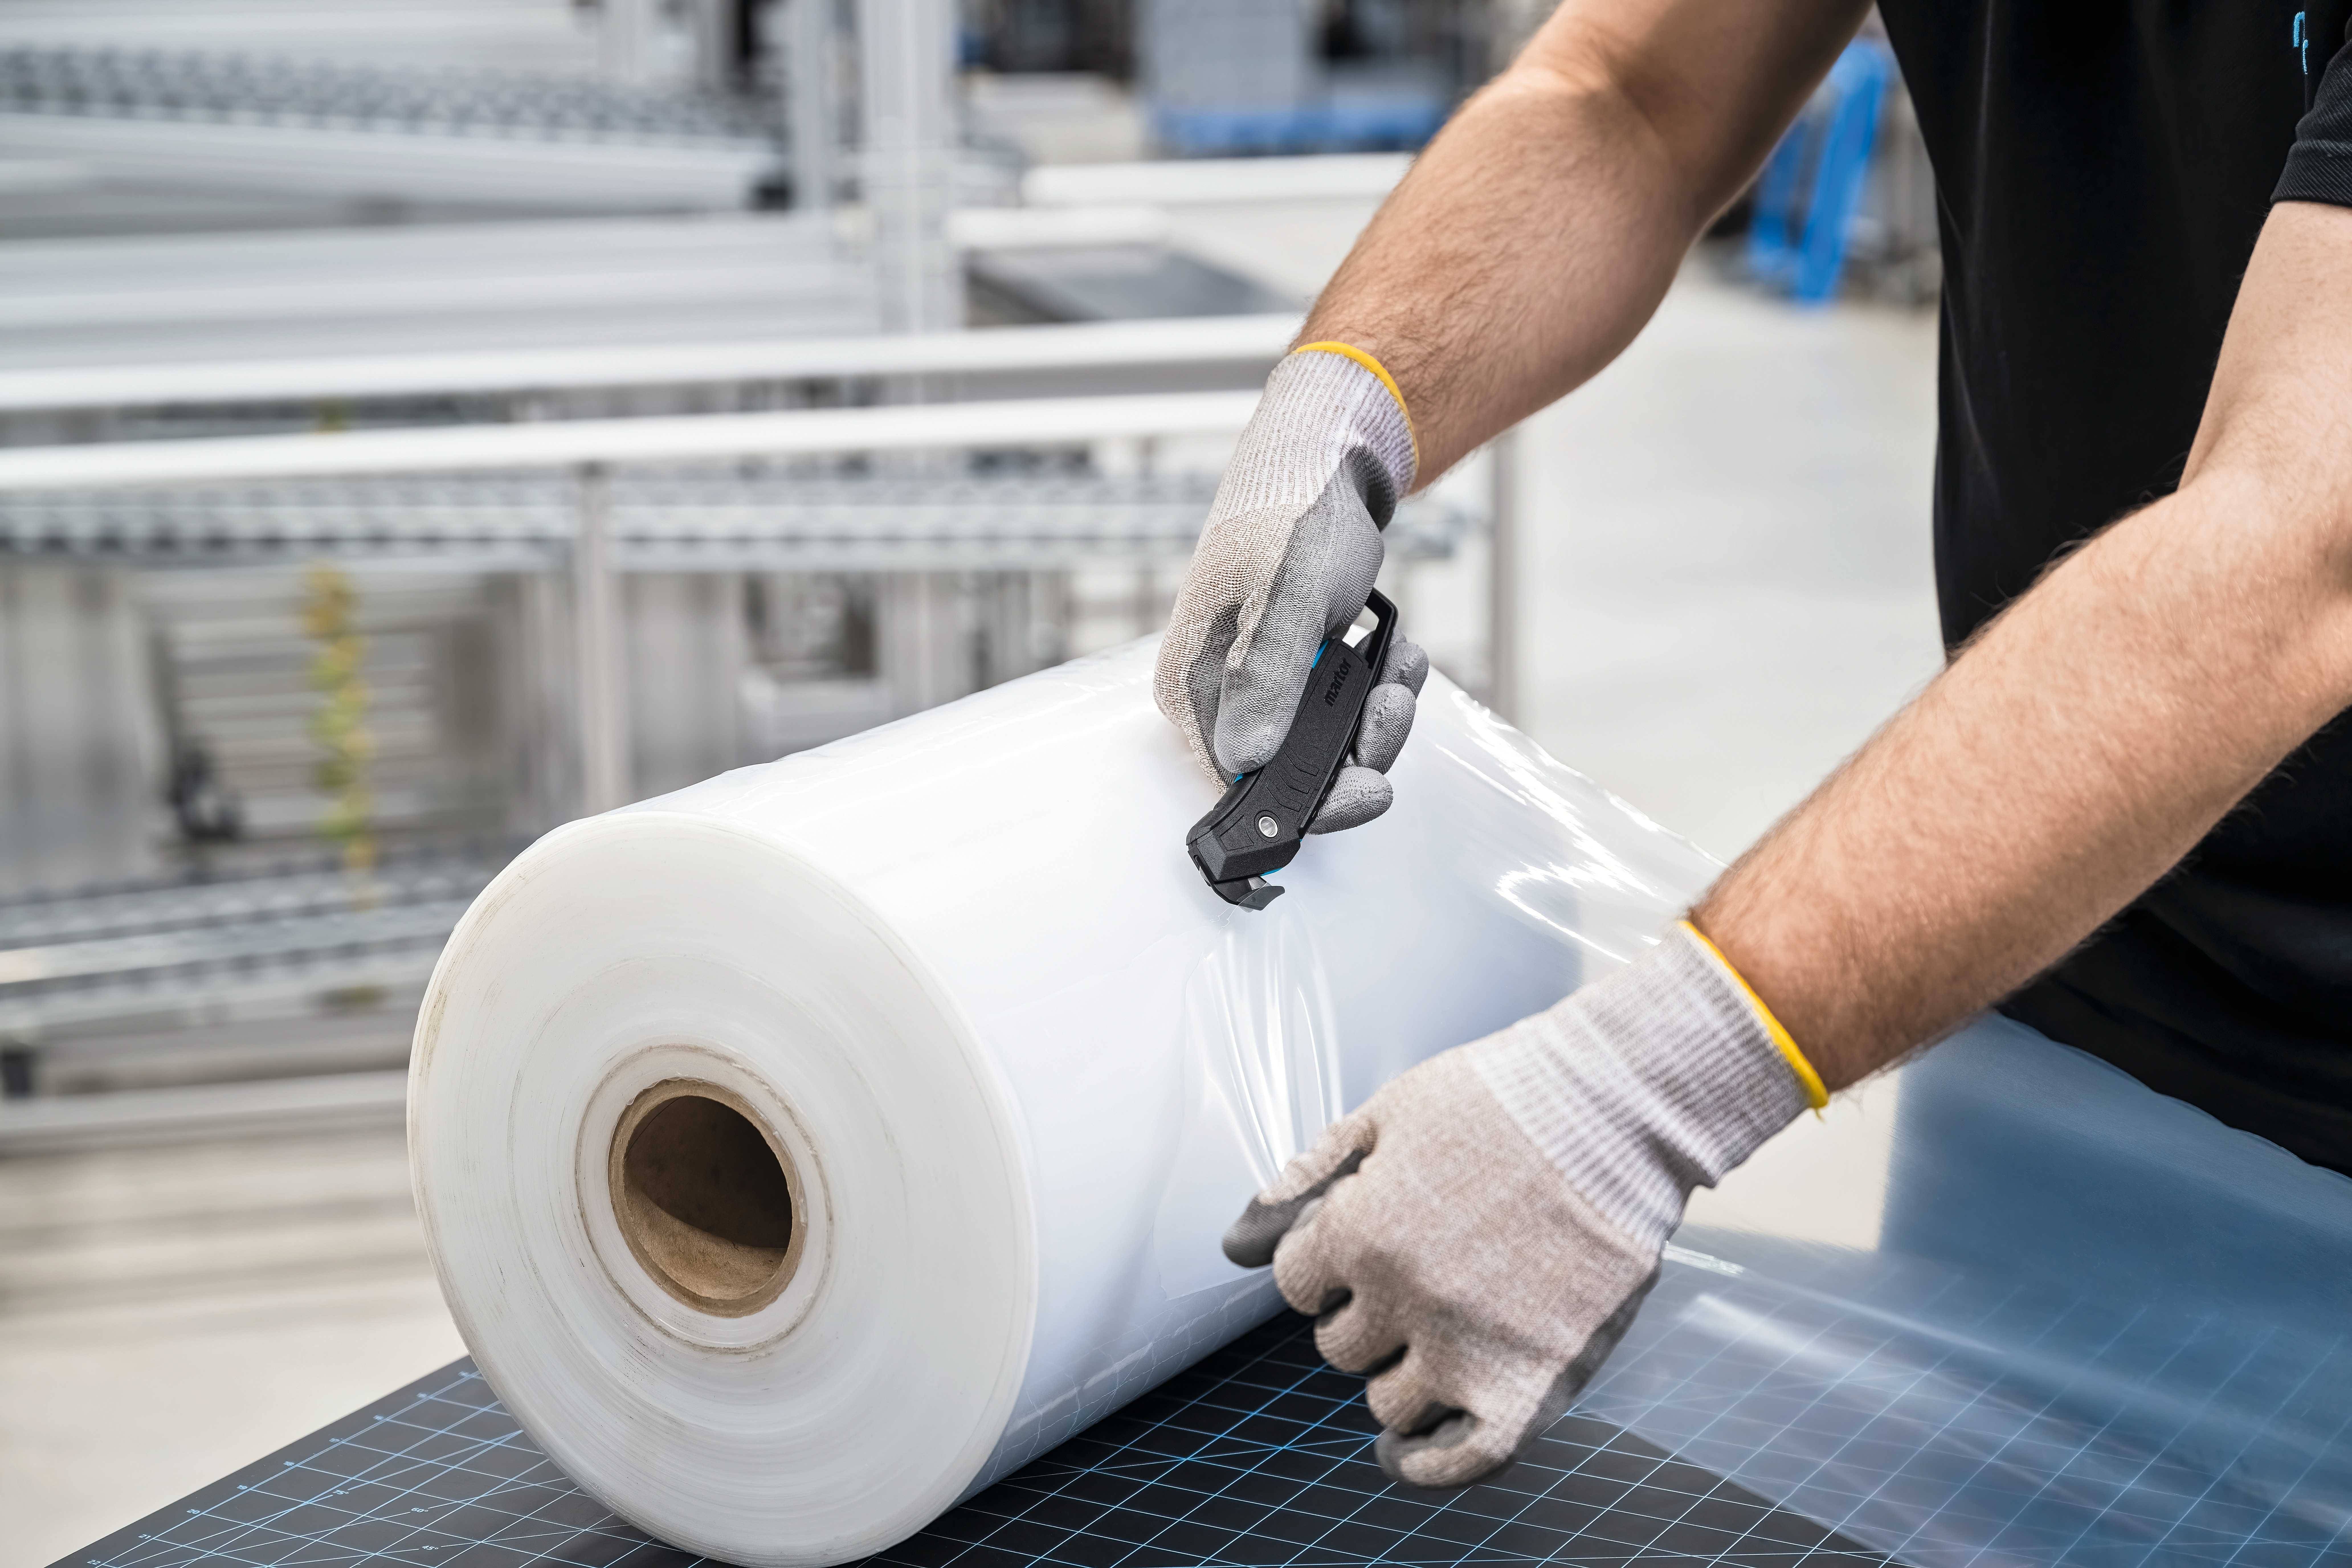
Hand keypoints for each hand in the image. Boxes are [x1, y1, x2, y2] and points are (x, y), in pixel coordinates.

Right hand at [1155, 346, 1426, 832]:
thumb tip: (1246, 761)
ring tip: (1401, 672)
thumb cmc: (1291, 520)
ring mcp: (1260, 685)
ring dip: (1376, 718)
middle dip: (1356, 751)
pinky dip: (1378, 692)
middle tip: (1394, 710)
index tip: (1367, 792)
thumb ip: (1265, 681)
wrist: (1320, 465)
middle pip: (1290, 774)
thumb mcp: (1285, 599)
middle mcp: (1220, 696)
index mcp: (1195, 686)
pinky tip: (1396, 656)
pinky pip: (1341, 711)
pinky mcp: (1296, 671)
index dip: (1306, 803)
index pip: (1237, 785)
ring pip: (1325, 746)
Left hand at [1222, 923, 1818, 1486]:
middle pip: (1339, 1347)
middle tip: (1415, 1277)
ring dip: (1400, 1374)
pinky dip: (1429, 1463)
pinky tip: (1409, 1450)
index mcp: (1361, 1231)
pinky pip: (1462, 1459)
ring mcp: (1471, 1347)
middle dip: (1363, 1316)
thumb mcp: (1383, 1116)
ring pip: (1390, 1404)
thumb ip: (1304, 1181)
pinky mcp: (1534, 1384)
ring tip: (1438, 1331)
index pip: (1298, 1286)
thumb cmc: (1499, 1099)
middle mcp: (1406, 1297)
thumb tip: (1234, 1243)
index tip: (1363, 1247)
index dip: (1326, 1266)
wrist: (1614, 1106)